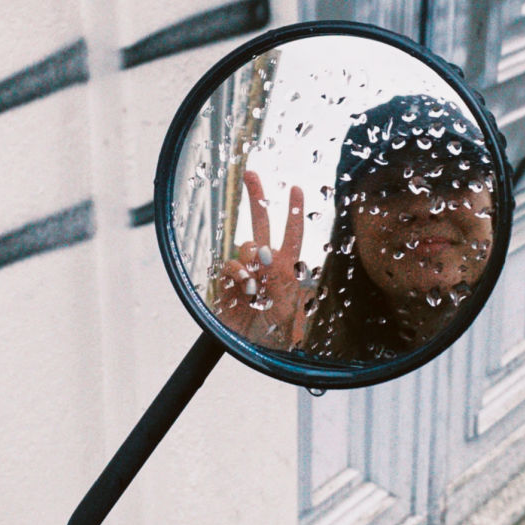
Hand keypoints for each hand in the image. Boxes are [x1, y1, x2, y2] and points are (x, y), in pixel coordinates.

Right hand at [213, 170, 304, 347]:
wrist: (252, 350)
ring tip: (254, 284)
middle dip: (256, 198)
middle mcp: (265, 265)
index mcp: (286, 268)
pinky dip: (235, 272)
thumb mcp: (289, 309)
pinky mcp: (227, 283)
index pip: (292, 234)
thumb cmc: (277, 335)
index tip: (297, 189)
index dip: (294, 212)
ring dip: (249, 258)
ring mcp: (245, 272)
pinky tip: (242, 287)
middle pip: (261, 224)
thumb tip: (267, 253)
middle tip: (250, 174)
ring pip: (244, 246)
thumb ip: (280, 279)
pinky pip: (228, 265)